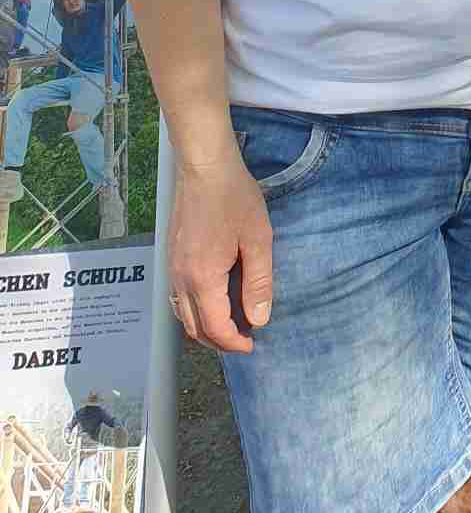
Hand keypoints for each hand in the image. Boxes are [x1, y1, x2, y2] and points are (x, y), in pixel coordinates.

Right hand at [168, 149, 273, 353]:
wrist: (204, 167)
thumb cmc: (234, 198)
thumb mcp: (258, 239)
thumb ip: (259, 282)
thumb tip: (259, 318)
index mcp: (203, 278)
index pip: (215, 327)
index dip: (234, 343)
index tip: (252, 345)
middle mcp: (181, 279)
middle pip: (195, 328)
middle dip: (219, 341)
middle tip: (244, 339)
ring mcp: (172, 269)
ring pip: (183, 315)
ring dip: (205, 328)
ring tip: (232, 324)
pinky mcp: (170, 258)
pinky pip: (178, 298)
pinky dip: (194, 311)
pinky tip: (212, 302)